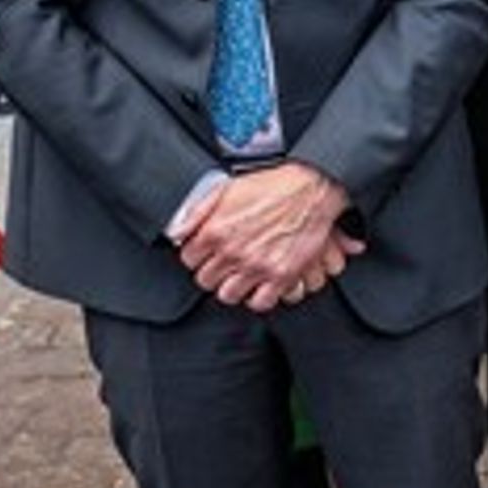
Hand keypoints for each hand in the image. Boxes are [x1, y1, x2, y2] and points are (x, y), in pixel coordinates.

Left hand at [177, 163, 362, 311]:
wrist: (312, 187)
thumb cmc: (272, 184)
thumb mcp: (225, 189)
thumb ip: (196, 212)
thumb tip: (176, 232)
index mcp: (214, 231)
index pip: (189, 259)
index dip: (198, 256)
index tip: (207, 254)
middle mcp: (232, 252)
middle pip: (206, 280)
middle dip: (214, 273)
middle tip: (225, 266)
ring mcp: (257, 266)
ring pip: (229, 295)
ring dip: (234, 287)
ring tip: (241, 277)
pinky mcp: (282, 275)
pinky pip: (261, 302)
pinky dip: (260, 297)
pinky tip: (262, 285)